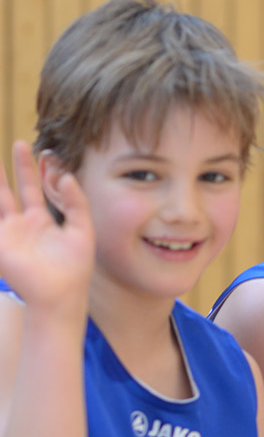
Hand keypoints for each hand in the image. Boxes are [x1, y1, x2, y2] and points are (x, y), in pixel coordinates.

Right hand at [0, 142, 93, 310]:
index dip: (33, 169)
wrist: (62, 294)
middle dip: (14, 167)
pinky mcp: (1, 243)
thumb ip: (76, 203)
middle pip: (13, 189)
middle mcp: (21, 224)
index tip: (36, 149)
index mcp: (41, 221)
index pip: (33, 188)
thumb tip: (67, 177)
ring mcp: (8, 233)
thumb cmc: (75, 267)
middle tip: (18, 143)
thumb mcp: (82, 230)